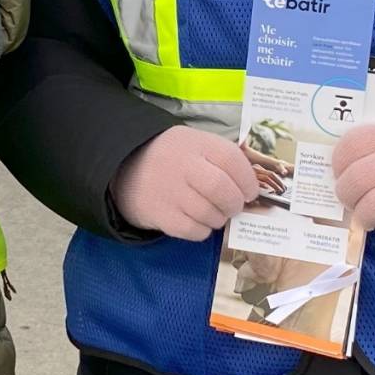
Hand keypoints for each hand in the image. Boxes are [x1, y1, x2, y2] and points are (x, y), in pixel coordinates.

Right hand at [110, 126, 262, 241]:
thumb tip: (250, 188)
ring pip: (211, 214)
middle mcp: (183, 166)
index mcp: (195, 143)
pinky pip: (194, 230)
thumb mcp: (194, 144)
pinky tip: (196, 220)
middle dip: (235, 204)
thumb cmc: (170, 157)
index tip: (249, 192)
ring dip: (219, 218)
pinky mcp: (160, 214)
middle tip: (233, 207)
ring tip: (212, 212)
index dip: (248, 180)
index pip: (232, 160)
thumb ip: (221, 159)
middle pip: (223, 189)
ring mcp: (170, 191)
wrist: (124, 167)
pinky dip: (202, 230)